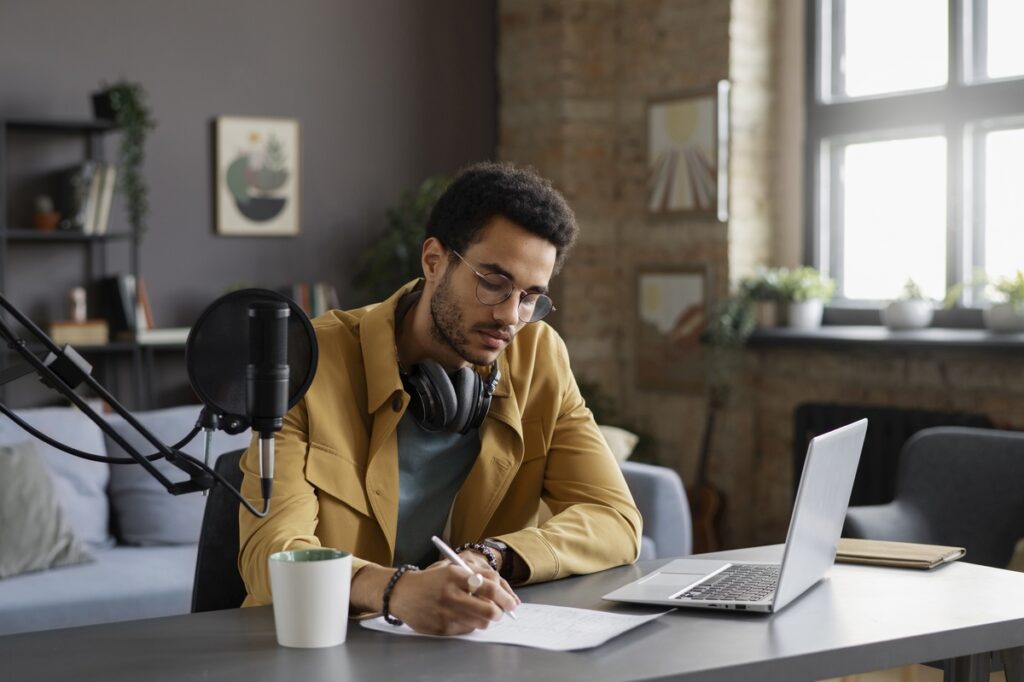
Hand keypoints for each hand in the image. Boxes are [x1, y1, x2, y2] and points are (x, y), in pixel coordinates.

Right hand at [388, 563, 519, 634]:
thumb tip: (501, 588)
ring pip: (480, 623)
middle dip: (499, 613)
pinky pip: (466, 630)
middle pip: (488, 610)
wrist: (401, 593)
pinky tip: (464, 617)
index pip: (489, 586)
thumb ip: (475, 575)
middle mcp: (451, 593)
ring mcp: (445, 612)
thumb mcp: (452, 568)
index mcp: (455, 575)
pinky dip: (470, 625)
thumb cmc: (431, 580)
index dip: (505, 597)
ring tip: (483, 614)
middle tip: (501, 612)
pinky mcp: (441, 627)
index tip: (511, 603)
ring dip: (486, 620)